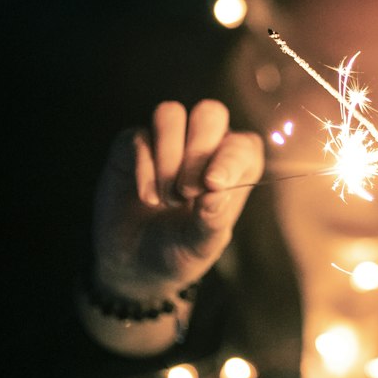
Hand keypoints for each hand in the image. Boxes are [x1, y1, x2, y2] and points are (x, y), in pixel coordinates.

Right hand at [92, 99, 262, 300]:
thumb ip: (212, 219)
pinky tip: (148, 198)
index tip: (213, 184)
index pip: (243, 144)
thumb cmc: (180, 250)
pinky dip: (143, 167)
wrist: (135, 263)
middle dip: (198, 151)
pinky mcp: (134, 145)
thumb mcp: (201, 245)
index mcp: (234, 166)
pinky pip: (138, 136)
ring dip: (169, 155)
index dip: (230, 158)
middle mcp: (204, 146)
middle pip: (209, 113)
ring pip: (171, 114)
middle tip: (188, 193)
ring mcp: (167, 141)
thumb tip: (216, 191)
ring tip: (167, 198)